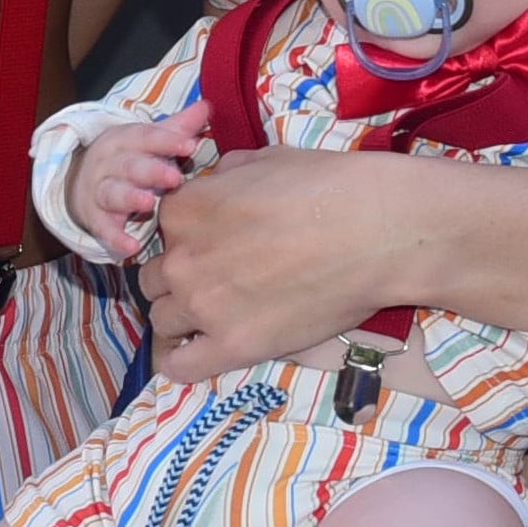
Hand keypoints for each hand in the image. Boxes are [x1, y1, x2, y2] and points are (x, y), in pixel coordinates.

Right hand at [67, 102, 206, 257]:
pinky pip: (103, 228)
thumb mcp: (148, 139)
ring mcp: (99, 190)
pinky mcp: (94, 217)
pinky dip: (115, 238)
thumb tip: (207, 106)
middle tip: (175, 177)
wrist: (80, 179)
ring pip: (113, 193)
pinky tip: (131, 248)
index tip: (191, 145)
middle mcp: (109, 163)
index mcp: (124, 139)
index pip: (146, 136)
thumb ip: (178, 127)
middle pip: (130, 165)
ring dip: (130, 198)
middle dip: (151, 171)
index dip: (168, 141)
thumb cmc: (128, 158)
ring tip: (148, 205)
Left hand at [136, 144, 426, 379]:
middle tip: (215, 280)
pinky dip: (182, 362)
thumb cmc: (325, 186)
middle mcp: (181, 258)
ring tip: (212, 317)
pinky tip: (197, 355)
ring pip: (162, 321)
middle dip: (179, 278)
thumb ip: (224, 177)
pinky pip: (181, 366)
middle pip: (154, 278)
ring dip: (180, 318)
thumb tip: (217, 186)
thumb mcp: (263, 160)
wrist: (373, 231)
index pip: (161, 230)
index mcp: (184, 210)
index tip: (210, 244)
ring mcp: (202, 306)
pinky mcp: (232, 346)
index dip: (185, 237)